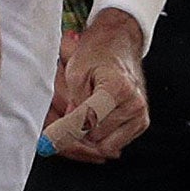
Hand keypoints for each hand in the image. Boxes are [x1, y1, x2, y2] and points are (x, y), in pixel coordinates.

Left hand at [42, 9, 147, 162]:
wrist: (119, 44)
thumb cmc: (97, 54)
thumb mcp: (75, 73)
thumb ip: (73, 105)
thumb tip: (67, 133)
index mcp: (117, 88)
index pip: (88, 122)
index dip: (65, 131)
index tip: (48, 140)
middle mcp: (134, 104)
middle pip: (95, 137)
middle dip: (77, 132)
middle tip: (65, 120)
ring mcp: (140, 115)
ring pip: (104, 146)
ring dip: (89, 137)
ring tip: (83, 115)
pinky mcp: (141, 123)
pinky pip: (115, 144)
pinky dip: (101, 137)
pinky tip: (96, 119)